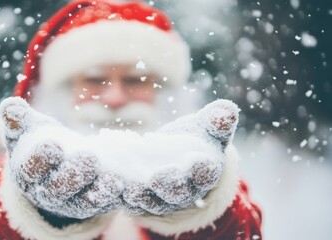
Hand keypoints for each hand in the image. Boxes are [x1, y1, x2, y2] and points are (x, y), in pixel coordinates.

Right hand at [0, 97, 123, 218]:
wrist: (56, 166)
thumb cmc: (38, 143)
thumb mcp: (27, 130)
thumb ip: (18, 120)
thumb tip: (9, 105)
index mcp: (29, 173)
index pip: (31, 169)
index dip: (41, 159)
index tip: (53, 144)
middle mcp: (48, 192)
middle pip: (59, 189)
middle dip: (74, 175)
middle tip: (89, 158)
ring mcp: (72, 201)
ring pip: (85, 201)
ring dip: (100, 191)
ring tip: (114, 179)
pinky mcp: (93, 204)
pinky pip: (105, 204)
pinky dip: (116, 197)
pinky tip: (127, 184)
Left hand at [122, 99, 238, 214]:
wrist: (176, 155)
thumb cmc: (196, 138)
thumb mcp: (207, 127)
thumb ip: (218, 120)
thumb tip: (228, 110)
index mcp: (205, 173)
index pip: (206, 174)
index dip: (202, 170)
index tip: (198, 162)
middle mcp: (185, 191)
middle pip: (177, 193)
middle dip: (168, 186)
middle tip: (156, 177)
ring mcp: (163, 199)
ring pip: (152, 202)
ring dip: (140, 195)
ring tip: (128, 186)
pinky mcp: (142, 201)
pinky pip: (131, 202)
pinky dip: (121, 195)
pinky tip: (109, 184)